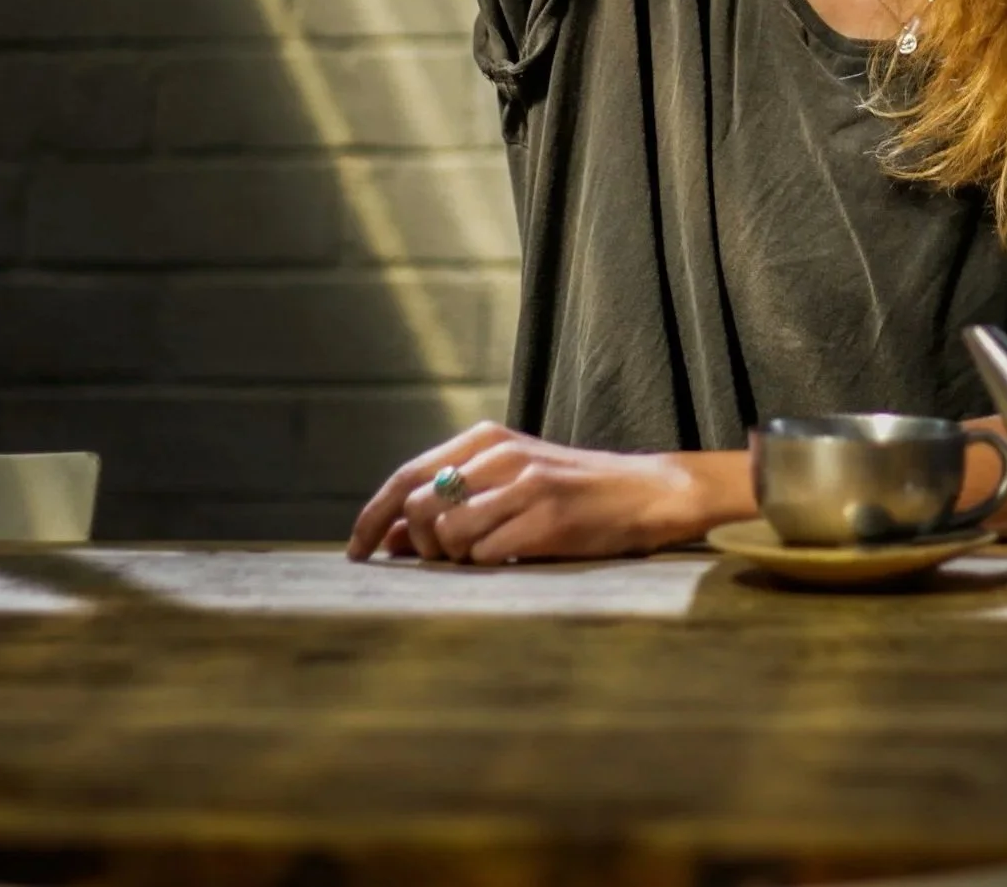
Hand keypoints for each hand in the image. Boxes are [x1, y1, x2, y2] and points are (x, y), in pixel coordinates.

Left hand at [345, 421, 732, 563]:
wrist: (647, 492)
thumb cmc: (573, 493)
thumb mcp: (509, 484)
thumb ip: (454, 503)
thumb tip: (393, 541)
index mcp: (486, 440)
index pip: (405, 476)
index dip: (373, 517)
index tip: (359, 553)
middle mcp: (499, 454)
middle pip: (418, 507)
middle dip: (421, 546)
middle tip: (444, 561)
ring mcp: (523, 483)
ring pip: (448, 533)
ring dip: (455, 559)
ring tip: (486, 556)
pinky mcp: (547, 516)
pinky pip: (486, 554)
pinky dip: (487, 567)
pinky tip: (514, 559)